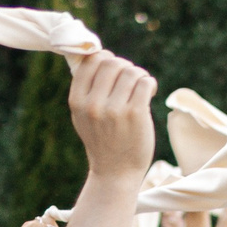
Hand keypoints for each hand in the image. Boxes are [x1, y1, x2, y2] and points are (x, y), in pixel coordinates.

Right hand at [67, 51, 157, 183]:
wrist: (116, 172)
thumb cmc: (102, 140)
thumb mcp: (83, 116)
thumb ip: (86, 89)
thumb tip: (97, 54)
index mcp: (77, 101)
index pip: (90, 61)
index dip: (105, 58)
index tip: (114, 68)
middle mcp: (93, 104)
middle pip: (112, 63)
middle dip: (125, 66)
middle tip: (131, 79)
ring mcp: (114, 110)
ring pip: (131, 71)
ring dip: (139, 75)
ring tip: (141, 86)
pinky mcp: (135, 114)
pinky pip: (145, 82)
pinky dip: (150, 83)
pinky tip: (149, 92)